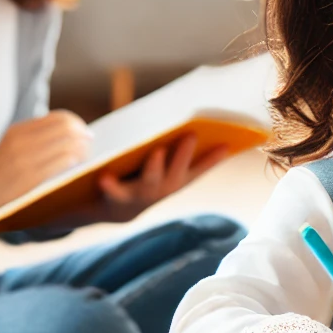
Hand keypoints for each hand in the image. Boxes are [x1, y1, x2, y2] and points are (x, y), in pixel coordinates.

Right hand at [0, 111, 90, 215]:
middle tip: (91, 143)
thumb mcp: (9, 148)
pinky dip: (76, 161)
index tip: (84, 132)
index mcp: (17, 131)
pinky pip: (64, 161)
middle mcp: (21, 141)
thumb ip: (32, 139)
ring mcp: (25, 158)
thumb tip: (68, 132)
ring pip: (69, 143)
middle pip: (67, 127)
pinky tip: (79, 167)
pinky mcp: (31, 177)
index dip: (76, 123)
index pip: (58, 118)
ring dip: (84, 148)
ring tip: (88, 156)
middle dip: (83, 134)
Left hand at [96, 133, 229, 222]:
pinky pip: (114, 191)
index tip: (227, 143)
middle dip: (184, 155)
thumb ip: (181, 150)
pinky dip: (110, 185)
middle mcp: (164, 188)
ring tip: (157, 151)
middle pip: (177, 171)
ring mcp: (143, 194)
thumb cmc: (149, 177)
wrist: (120, 209)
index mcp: (179, 179)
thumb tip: (195, 124)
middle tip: (191, 135)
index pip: (201, 168)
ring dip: (155, 167)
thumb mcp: (169, 167)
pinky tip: (105, 175)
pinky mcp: (118, 197)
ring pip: (151, 181)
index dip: (215, 157)